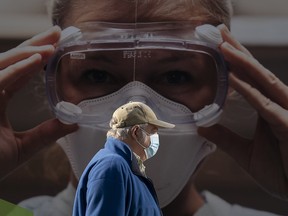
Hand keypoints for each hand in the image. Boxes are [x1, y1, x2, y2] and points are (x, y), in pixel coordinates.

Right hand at [0, 26, 77, 178]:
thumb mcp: (24, 146)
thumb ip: (47, 132)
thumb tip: (73, 122)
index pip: (19, 71)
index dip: (36, 58)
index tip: (56, 47)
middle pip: (11, 60)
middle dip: (34, 44)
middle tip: (57, 33)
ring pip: (3, 63)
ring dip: (28, 51)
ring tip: (53, 44)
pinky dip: (17, 68)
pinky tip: (37, 60)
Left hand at [198, 24, 287, 199]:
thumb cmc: (280, 171)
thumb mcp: (244, 153)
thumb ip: (224, 138)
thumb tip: (201, 126)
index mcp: (267, 107)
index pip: (249, 77)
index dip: (234, 59)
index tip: (218, 43)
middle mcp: (278, 103)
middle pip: (255, 72)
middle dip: (236, 50)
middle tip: (218, 32)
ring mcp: (285, 112)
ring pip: (263, 81)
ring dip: (242, 63)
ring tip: (223, 46)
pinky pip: (265, 105)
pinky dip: (249, 91)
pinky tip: (233, 77)